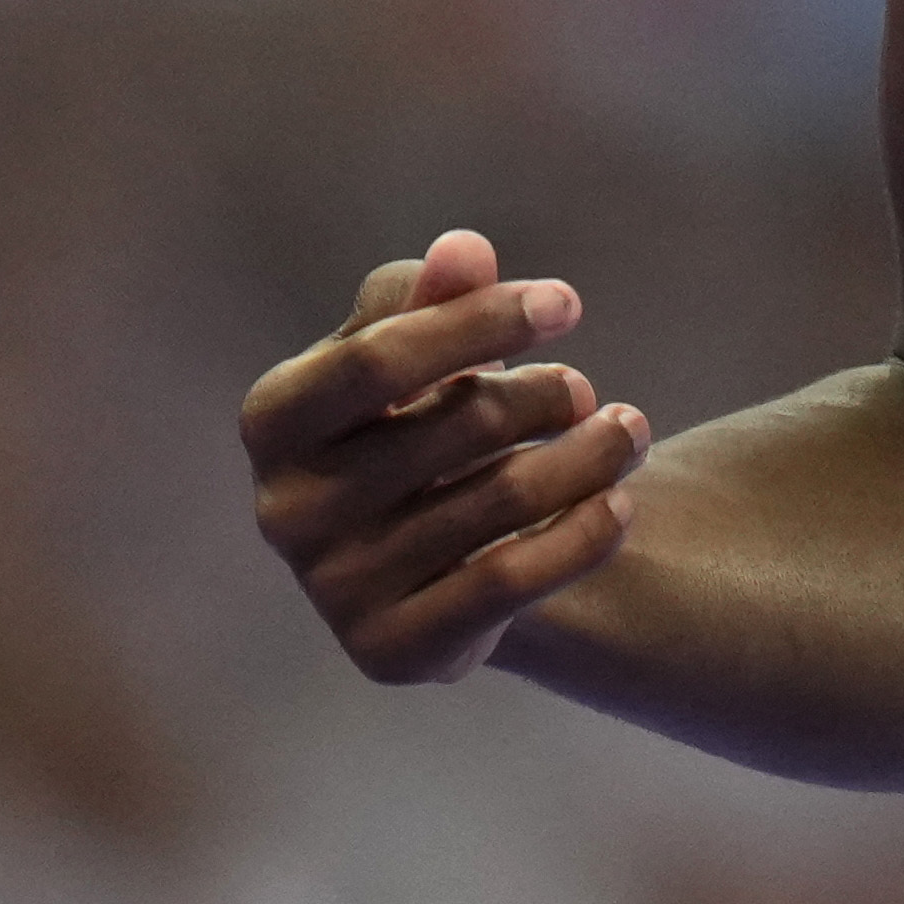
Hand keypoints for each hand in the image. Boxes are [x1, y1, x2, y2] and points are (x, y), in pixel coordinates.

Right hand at [240, 228, 651, 684]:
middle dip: (546, 394)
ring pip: (499, 500)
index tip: (567, 303)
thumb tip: (465, 252)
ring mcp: (333, 589)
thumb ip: (435, 294)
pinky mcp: (390, 650)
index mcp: (276, 419)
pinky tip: (619, 502)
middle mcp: (286, 509)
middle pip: (457, 424)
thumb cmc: (421, 422)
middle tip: (586, 390)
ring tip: (628, 432)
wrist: (435, 558)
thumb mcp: (420, 350)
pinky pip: (509, 582)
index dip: (482, 321)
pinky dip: (581, 534)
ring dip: (588, 456)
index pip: (378, 358)